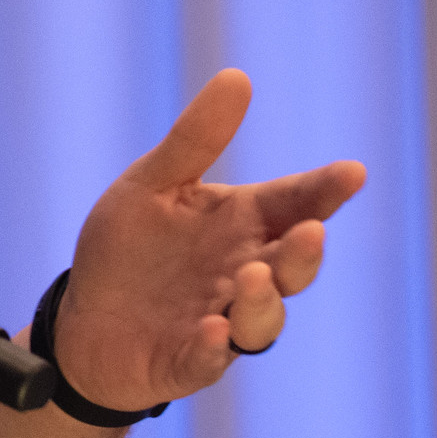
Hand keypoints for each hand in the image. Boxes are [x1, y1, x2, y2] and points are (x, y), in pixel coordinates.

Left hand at [53, 69, 364, 411]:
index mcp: (240, 225)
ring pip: (261, 320)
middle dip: (302, 252)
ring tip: (252, 275)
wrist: (84, 322)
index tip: (352, 172)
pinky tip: (210, 332)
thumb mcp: (152, 186)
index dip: (323, 190)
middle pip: (290, 266)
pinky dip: (213, 350)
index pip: (293, 204)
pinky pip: (209, 361)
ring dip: (261, 300)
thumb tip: (237, 75)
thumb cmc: (127, 250)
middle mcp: (243, 274)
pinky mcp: (189, 362)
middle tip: (309, 231)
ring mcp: (221, 321)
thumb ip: (195, 140)